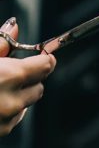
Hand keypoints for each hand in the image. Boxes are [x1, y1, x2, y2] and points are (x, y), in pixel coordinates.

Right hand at [0, 18, 55, 135]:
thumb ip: (0, 43)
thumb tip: (14, 27)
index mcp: (9, 77)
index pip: (46, 66)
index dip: (44, 58)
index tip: (42, 55)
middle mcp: (12, 101)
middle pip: (40, 86)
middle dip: (32, 77)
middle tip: (14, 70)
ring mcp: (6, 120)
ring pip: (28, 102)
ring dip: (21, 93)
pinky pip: (16, 117)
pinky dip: (11, 108)